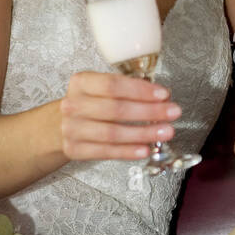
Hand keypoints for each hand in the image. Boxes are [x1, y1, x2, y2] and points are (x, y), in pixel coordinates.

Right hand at [59, 71, 181, 161]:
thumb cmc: (90, 103)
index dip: (140, 90)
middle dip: (149, 112)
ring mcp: (72, 128)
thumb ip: (127, 90)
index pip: (113, 85)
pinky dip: (127, 152)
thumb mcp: (101, 89)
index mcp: (81, 82)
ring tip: (166, 132)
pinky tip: (145, 149)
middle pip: (116, 109)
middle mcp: (73, 105)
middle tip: (173, 112)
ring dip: (143, 133)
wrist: (61, 124)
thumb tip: (161, 98)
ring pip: (112, 132)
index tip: (164, 94)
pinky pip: (105, 152)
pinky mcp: (74, 149)